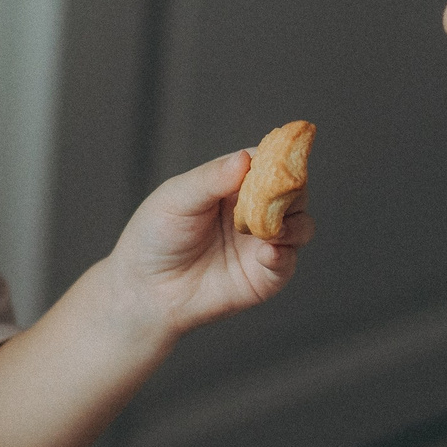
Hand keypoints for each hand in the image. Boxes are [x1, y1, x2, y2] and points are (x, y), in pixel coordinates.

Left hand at [104, 151, 311, 343]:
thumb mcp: (177, 198)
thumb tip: (244, 158)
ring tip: (272, 228)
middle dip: (291, 191)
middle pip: (293, 192)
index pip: (269, 163)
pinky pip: (287, 261)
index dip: (280, 158)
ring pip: (301, 225)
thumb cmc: (155, 236)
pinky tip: (266, 251)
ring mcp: (262, 243)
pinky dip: (283, 254)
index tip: (282, 159)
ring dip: (294, 223)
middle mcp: (255, 210)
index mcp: (234, 184)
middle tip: (277, 195)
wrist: (145, 289)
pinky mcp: (265, 275)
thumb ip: (211, 179)